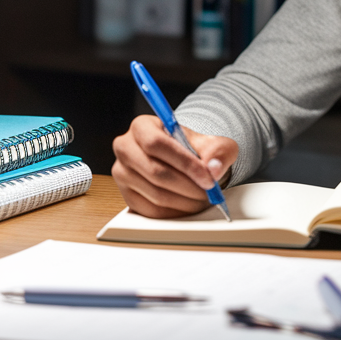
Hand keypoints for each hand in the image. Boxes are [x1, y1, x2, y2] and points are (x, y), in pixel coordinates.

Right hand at [112, 115, 238, 217]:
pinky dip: (176, 212)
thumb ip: (217, 151)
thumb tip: (214, 168)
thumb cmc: (192, 147)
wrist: (182, 159)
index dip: (184, 163)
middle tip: (210, 192)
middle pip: (155, 172)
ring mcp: (122, 174)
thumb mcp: (211, 141)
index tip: (208, 177)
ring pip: (156, 195)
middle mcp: (125, 148)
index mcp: (141, 126)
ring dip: (185, 201)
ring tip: (203, 199)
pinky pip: (152, 212)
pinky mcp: (127, 197)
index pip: (157, 144)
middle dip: (188, 186)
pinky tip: (189, 206)